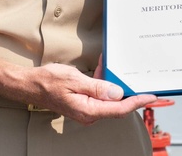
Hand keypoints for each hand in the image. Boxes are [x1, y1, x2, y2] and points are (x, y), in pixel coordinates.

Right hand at [20, 62, 155, 125]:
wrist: (31, 85)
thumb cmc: (48, 82)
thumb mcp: (74, 79)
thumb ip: (97, 87)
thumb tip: (117, 93)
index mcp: (88, 110)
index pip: (119, 108)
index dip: (137, 102)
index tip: (150, 96)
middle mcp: (89, 113)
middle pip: (118, 106)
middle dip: (131, 93)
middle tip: (143, 82)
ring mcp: (87, 109)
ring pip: (110, 99)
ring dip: (115, 84)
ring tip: (117, 68)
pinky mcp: (84, 103)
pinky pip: (100, 95)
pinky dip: (104, 82)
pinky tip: (103, 68)